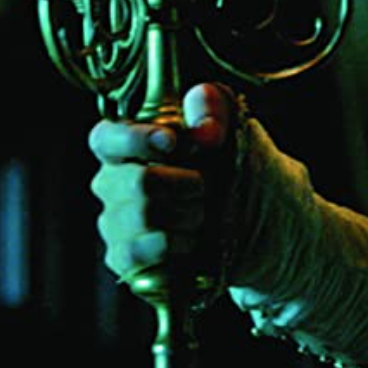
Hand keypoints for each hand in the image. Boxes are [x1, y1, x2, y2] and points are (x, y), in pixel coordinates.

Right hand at [89, 84, 241, 279]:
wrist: (261, 223)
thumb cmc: (237, 170)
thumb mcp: (234, 129)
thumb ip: (215, 109)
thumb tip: (203, 128)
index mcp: (132, 145)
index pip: (106, 138)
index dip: (133, 139)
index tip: (172, 142)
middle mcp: (115, 182)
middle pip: (136, 183)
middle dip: (186, 185)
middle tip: (206, 186)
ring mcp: (116, 221)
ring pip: (140, 218)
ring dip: (186, 216)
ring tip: (202, 214)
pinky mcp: (125, 257)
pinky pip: (136, 252)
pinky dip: (174, 246)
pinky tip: (190, 240)